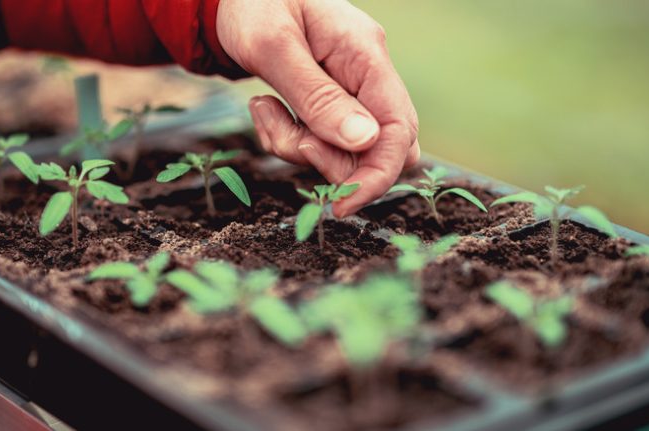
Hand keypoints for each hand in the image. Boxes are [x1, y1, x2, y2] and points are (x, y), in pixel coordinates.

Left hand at [216, 0, 418, 216]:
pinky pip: (320, 141)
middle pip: (381, 148)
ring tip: (263, 109)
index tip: (342, 204)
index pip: (397, 128)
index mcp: (365, 54)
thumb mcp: (274, 47)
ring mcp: (350, 89)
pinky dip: (289, 138)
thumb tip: (364, 142)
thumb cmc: (251, 5)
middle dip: (334, 164)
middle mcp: (367, 74)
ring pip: (345, 151)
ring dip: (300, 147)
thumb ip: (318, 96)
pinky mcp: (330, 101)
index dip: (377, 174)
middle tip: (291, 141)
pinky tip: (264, 108)